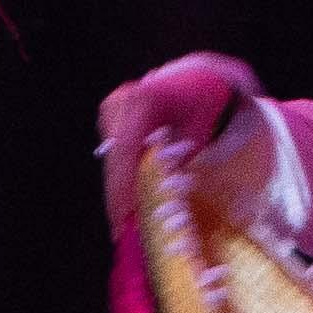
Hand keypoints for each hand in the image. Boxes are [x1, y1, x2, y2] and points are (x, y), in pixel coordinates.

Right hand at [95, 53, 260, 234]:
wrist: (198, 81)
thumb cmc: (202, 107)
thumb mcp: (195, 136)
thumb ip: (175, 165)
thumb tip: (161, 203)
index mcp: (143, 101)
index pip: (126, 153)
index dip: (123, 188)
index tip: (123, 219)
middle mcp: (121, 102)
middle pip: (115, 161)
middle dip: (119, 197)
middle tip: (123, 231)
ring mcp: (112, 108)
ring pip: (113, 161)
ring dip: (120, 189)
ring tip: (129, 220)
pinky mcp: (110, 118)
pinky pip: (115, 155)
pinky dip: (124, 177)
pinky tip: (132, 198)